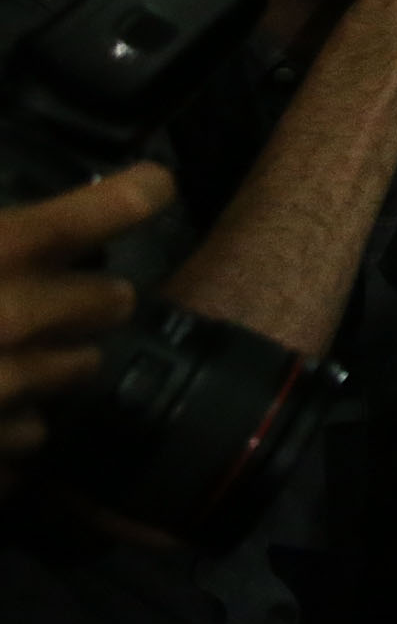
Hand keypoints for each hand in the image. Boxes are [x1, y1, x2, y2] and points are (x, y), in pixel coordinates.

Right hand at [0, 165, 176, 483]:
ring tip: (0, 363)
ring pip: (81, 372)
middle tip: (47, 305)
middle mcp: (10, 317)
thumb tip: (32, 231)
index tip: (153, 187)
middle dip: (88, 303)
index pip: (106, 209)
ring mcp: (5, 390)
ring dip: (51, 369)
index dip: (139, 193)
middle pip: (113, 300)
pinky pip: (35, 435)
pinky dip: (10, 429)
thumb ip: (0, 242)